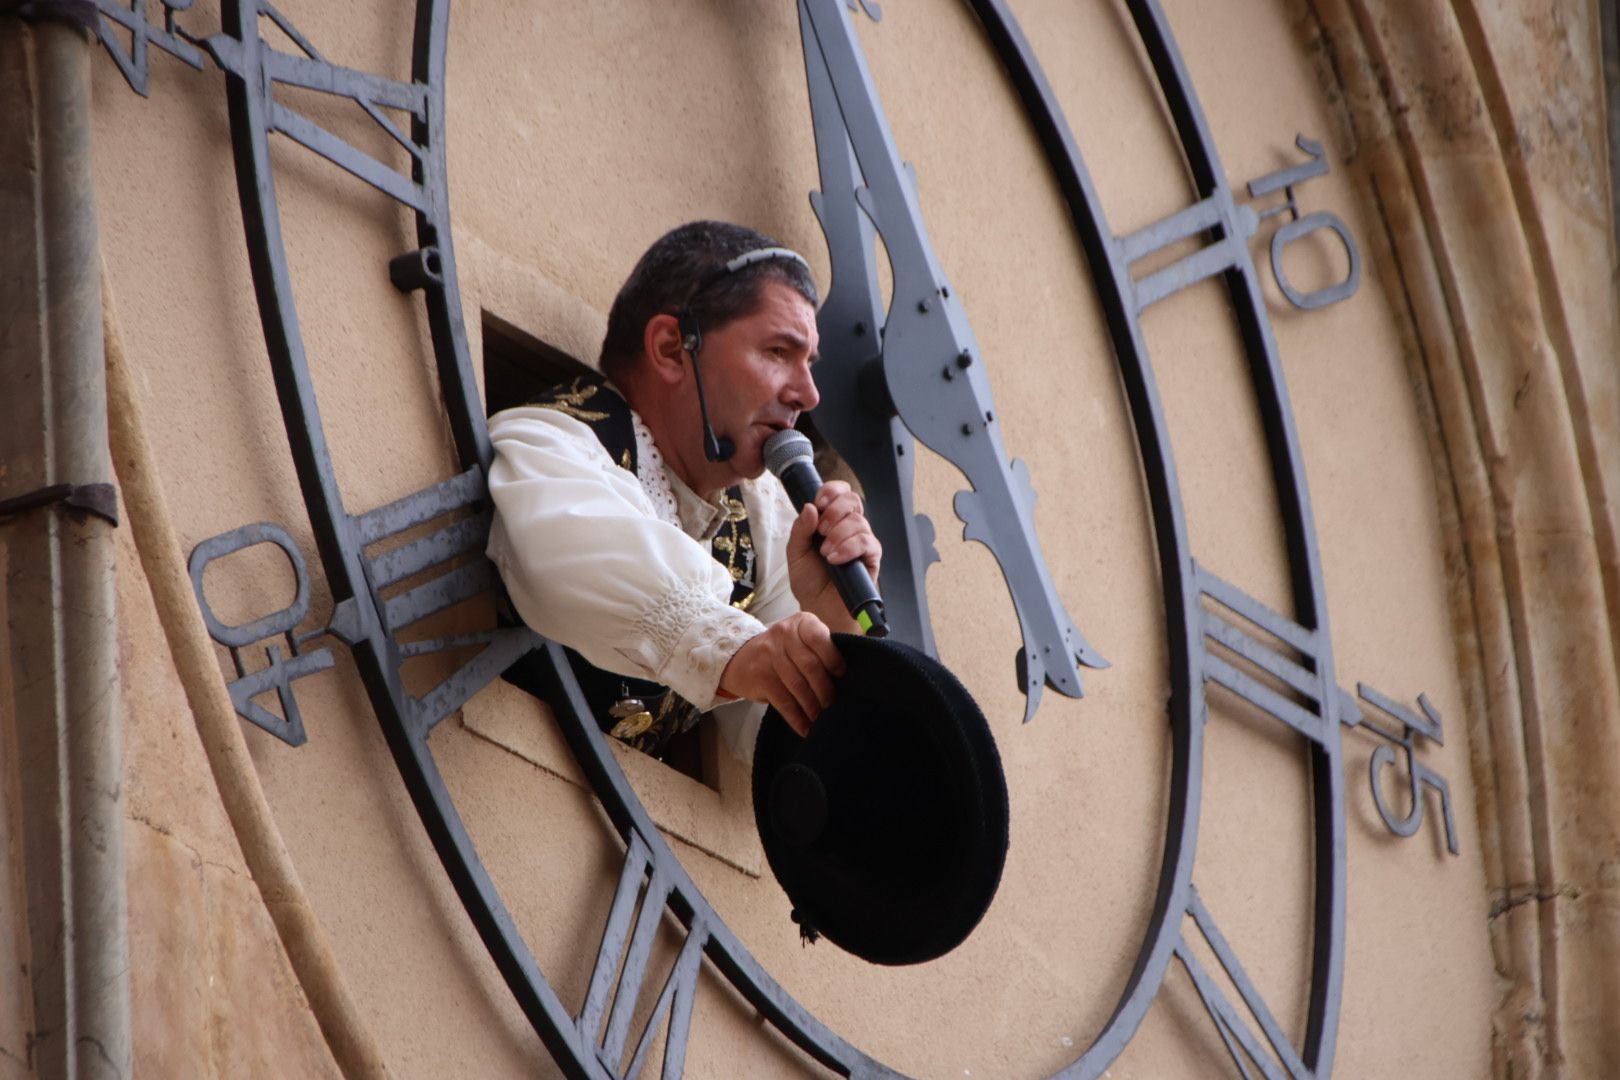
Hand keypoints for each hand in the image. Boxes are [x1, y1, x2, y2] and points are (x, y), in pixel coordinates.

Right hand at [718, 612, 845, 736]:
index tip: (841, 677)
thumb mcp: (801, 638)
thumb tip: (853, 673)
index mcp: (801, 623)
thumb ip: (823, 648)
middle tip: (831, 705)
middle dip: (825, 690)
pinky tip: (805, 727)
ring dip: (812, 707)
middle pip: (811, 666)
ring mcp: (769, 655)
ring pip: (798, 686)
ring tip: (820, 718)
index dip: (834, 661)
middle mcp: (784, 634)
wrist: (740, 658)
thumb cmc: (783, 651)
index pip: (821, 640)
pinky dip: (797, 718)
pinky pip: (784, 702)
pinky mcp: (760, 676)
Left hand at [787, 481, 881, 631]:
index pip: (840, 493)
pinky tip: (835, 559)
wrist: (818, 609)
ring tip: (825, 553)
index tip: (819, 502)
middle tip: (821, 530)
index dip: (832, 491)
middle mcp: (848, 528)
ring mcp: (861, 542)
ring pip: (859, 521)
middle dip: (835, 511)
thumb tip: (809, 507)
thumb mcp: (795, 553)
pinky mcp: (871, 558)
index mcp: (830, 521)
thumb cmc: (810, 582)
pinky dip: (849, 547)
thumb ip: (800, 529)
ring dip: (839, 534)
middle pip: (853, 500)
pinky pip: (867, 542)